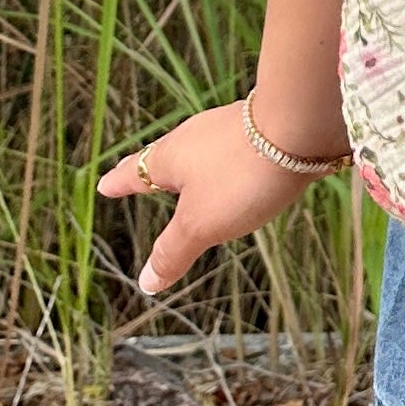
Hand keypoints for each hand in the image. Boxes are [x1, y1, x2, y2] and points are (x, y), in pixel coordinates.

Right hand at [97, 102, 337, 297]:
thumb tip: (146, 282)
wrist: (300, 123)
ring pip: (202, 150)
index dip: (120, 183)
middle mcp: (196, 137)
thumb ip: (173, 251)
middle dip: (155, 171)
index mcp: (171, 157)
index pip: (136, 173)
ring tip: (192, 178)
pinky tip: (242, 170)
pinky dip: (228, 163)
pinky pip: (234, 149)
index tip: (103, 185)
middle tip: (141, 175)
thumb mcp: (201, 224)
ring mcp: (230, 129)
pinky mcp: (262, 129)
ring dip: (193, 166)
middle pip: (167, 156)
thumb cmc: (241, 175)